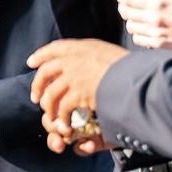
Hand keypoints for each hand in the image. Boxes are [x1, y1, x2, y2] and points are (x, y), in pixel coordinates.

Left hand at [28, 38, 127, 154]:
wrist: (139, 77)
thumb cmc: (131, 67)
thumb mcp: (111, 52)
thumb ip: (96, 55)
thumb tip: (91, 57)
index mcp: (82, 47)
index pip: (54, 48)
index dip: (41, 55)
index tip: (31, 62)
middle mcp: (74, 59)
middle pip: (45, 71)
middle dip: (37, 85)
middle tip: (35, 97)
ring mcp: (75, 76)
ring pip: (51, 93)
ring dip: (48, 106)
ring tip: (49, 115)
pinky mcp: (79, 93)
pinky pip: (63, 107)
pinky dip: (61, 118)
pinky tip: (64, 124)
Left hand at [114, 0, 171, 51]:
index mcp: (156, 3)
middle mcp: (153, 18)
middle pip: (126, 13)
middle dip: (123, 7)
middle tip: (126, 4)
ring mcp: (155, 32)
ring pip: (130, 27)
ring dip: (131, 20)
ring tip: (137, 17)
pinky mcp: (158, 43)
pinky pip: (138, 39)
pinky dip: (138, 34)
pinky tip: (143, 29)